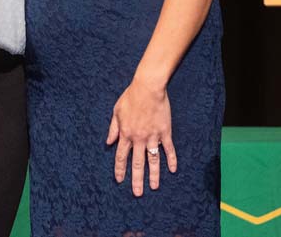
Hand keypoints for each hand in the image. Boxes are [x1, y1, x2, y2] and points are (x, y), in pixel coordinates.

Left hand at [106, 80, 177, 195]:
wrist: (148, 87)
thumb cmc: (131, 97)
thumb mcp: (116, 111)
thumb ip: (113, 128)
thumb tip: (108, 142)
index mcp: (125, 133)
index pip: (121, 156)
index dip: (120, 169)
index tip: (120, 180)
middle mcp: (139, 138)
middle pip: (137, 163)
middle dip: (136, 179)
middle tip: (137, 193)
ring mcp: (153, 136)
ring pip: (153, 160)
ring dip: (154, 175)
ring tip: (154, 187)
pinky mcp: (165, 132)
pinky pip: (168, 149)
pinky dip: (171, 160)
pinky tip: (173, 170)